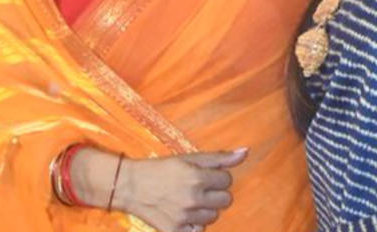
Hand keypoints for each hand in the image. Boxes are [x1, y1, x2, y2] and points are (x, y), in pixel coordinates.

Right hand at [99, 148, 246, 231]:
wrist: (130, 186)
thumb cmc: (161, 169)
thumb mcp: (189, 158)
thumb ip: (219, 158)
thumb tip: (245, 152)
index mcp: (197, 178)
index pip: (227, 180)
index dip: (217, 177)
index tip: (203, 176)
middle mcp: (192, 199)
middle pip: (225, 200)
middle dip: (215, 194)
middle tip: (198, 189)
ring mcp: (184, 218)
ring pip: (213, 217)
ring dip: (205, 209)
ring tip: (189, 201)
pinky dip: (193, 225)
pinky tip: (183, 215)